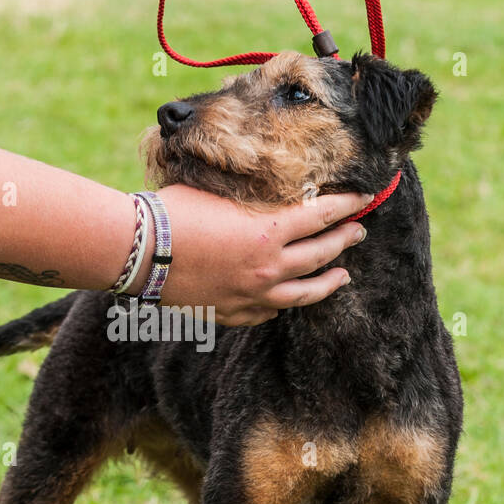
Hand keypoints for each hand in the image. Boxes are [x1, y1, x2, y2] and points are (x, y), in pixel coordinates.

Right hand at [148, 185, 370, 326]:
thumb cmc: (172, 212)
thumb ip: (250, 197)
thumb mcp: (218, 192)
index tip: (364, 199)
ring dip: (330, 282)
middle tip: (359, 231)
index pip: (323, 215)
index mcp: (269, 231)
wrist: (139, 252)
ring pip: (305, 293)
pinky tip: (289, 298)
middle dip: (345, 239)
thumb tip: (267, 189)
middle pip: (321, 254)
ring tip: (344, 276)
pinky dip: (284, 303)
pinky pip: (270, 312)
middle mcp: (269, 267)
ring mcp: (253, 296)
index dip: (347, 205)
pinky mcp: (234, 314)